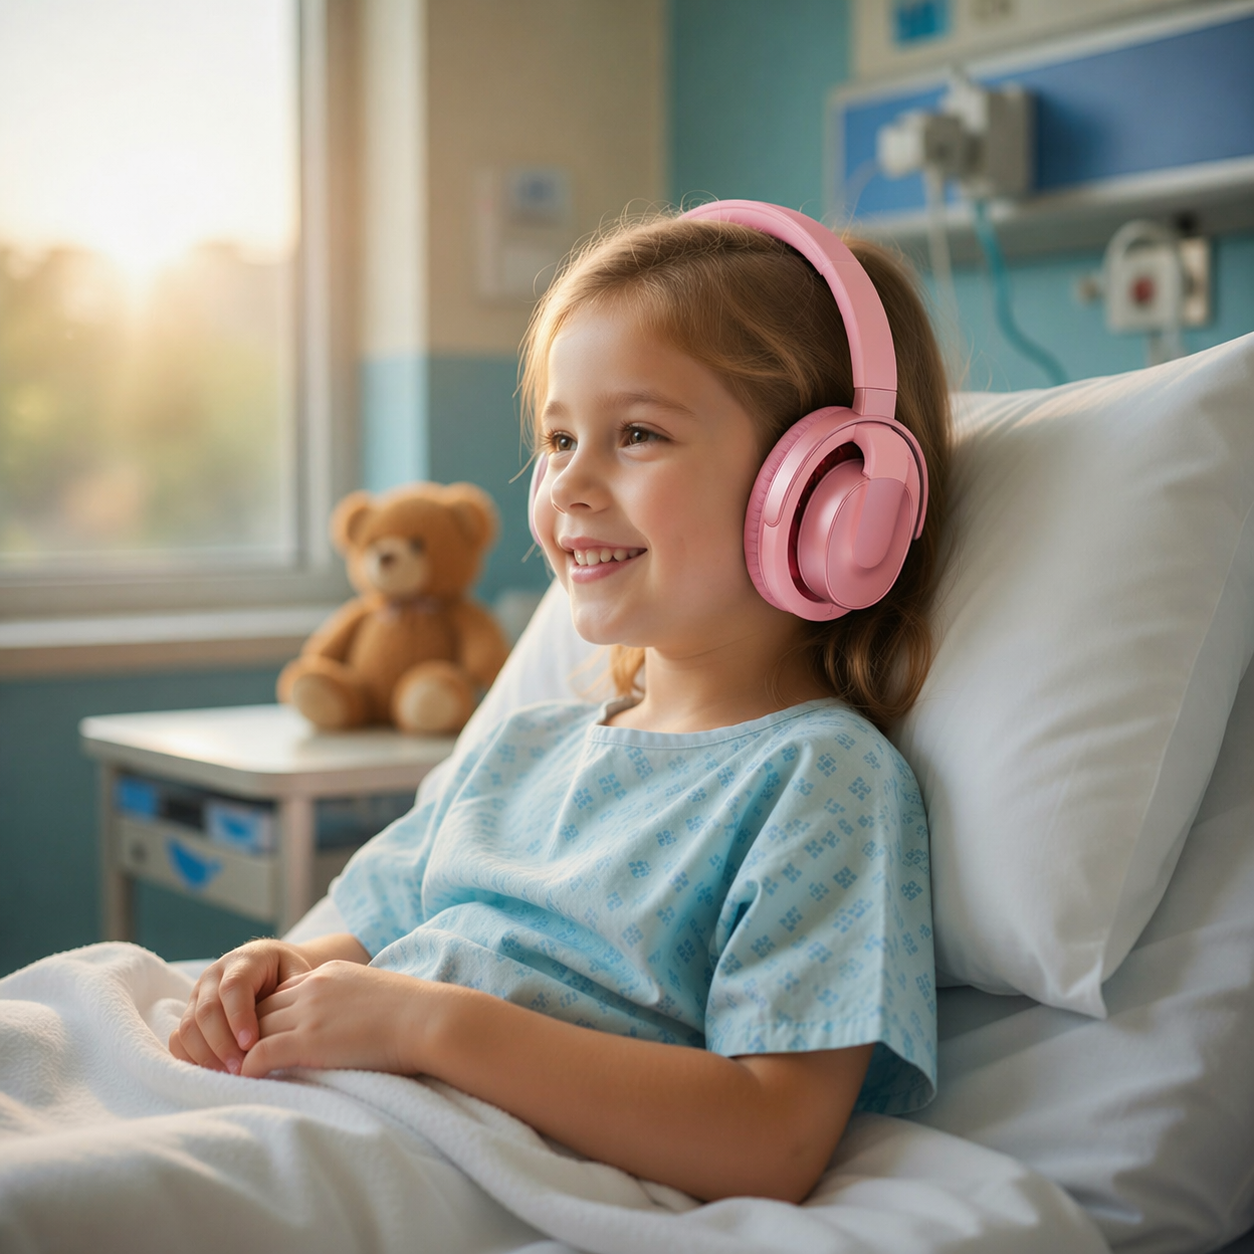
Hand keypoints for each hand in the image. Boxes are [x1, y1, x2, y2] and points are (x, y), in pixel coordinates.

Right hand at [169, 939, 313, 1073]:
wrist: (273, 967)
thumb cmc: (289, 973)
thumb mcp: (298, 972)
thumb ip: (296, 989)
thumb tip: (293, 1017)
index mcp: (244, 960)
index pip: (234, 987)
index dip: (239, 1017)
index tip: (251, 1044)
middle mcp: (215, 975)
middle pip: (208, 1010)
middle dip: (222, 1043)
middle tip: (242, 1068)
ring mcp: (198, 994)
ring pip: (190, 1026)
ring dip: (206, 1054)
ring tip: (231, 1074)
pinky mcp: (190, 1013)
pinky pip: (179, 1038)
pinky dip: (191, 1057)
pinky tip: (212, 1072)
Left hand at [240, 961, 428, 1078]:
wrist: (428, 1019)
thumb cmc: (416, 1012)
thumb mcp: (376, 992)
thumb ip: (352, 1000)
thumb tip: (352, 1021)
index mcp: (330, 972)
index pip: (283, 991)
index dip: (270, 1013)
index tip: (262, 1033)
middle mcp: (313, 987)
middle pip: (262, 1008)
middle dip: (247, 1032)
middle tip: (234, 1056)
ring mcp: (309, 1013)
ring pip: (255, 1030)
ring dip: (241, 1052)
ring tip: (230, 1072)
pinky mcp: (308, 1041)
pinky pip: (261, 1055)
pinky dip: (248, 1068)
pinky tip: (243, 1081)